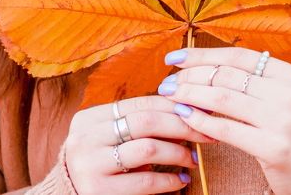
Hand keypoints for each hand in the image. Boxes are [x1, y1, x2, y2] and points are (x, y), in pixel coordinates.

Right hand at [63, 95, 209, 194]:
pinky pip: (145, 182)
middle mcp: (86, 139)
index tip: (197, 110)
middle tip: (204, 132)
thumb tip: (184, 108)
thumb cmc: (99, 163)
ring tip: (193, 158)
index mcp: (89, 118)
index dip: (173, 106)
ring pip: (148, 149)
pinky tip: (181, 180)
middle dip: (181, 126)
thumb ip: (135, 124)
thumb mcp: (108, 138)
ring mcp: (90, 165)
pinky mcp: (98, 191)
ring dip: (178, 153)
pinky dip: (169, 181)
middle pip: (146, 122)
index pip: (140, 104)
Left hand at [159, 47, 290, 194]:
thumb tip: (203, 64)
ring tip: (170, 96)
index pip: (239, 57)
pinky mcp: (275, 148)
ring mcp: (284, 121)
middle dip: (191, 76)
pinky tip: (184, 117)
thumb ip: (253, 80)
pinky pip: (227, 129)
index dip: (203, 54)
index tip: (175, 59)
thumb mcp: (283, 97)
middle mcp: (290, 94)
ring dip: (191, 95)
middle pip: (228, 76)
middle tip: (167, 82)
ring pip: (224, 99)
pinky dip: (200, 121)